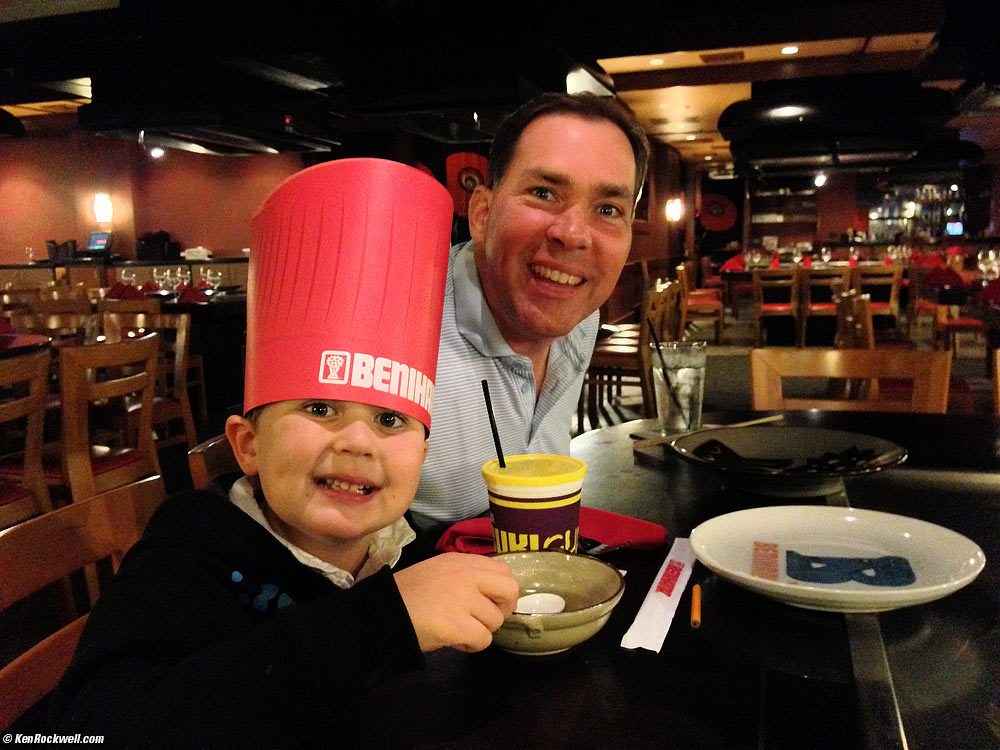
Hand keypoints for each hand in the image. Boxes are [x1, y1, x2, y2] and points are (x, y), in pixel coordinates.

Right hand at [394, 553, 518, 652]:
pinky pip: (483, 640)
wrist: (382, 613)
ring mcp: (462, 599)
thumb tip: (492, 593)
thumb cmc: (408, 594)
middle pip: (510, 590)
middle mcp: (465, 575)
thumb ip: (465, 576)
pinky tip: (455, 641)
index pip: (503, 570)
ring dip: (480, 630)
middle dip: (503, 609)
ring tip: (459, 630)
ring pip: (495, 621)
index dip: (503, 590)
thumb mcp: (439, 572)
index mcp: (461, 561)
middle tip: (486, 619)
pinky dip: (472, 645)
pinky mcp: (456, 624)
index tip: (492, 602)